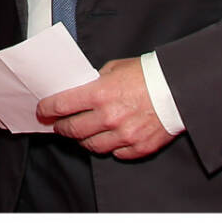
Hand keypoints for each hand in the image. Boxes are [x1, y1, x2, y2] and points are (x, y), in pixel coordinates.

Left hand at [36, 57, 174, 159]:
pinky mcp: (138, 147)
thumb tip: (80, 92)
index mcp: (100, 94)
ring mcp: (124, 135)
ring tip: (83, 133)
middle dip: (61, 127)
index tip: (42, 111)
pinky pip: (116, 154)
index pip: (62, 105)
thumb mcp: (115, 68)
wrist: (179, 88)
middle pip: (73, 130)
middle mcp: (109, 117)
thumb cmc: (147, 74)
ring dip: (83, 140)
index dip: (47, 109)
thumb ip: (96, 81)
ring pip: (92, 146)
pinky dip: (110, 147)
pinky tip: (109, 138)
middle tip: (59, 125)